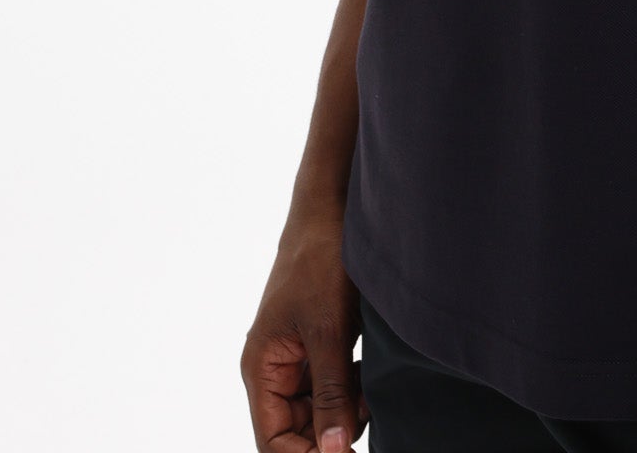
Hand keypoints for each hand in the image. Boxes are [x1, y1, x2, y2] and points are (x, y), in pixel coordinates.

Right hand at [240, 208, 367, 451]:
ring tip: (372, 397)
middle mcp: (274, 368)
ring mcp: (298, 356)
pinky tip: (374, 380)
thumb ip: (332, 392)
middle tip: (366, 417)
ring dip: (345, 412)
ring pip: (319, 410)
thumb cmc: (322, 261)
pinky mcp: (321, 343)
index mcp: (262, 367)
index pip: (272, 441)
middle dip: (330, 434)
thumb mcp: (329, 330)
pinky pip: (334, 385)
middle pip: (296, 431)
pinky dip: (354, 390)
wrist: (335, 208)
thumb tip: (331, 452)